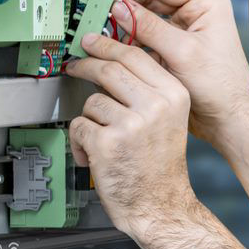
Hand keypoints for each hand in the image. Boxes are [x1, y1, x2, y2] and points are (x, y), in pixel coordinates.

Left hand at [65, 32, 196, 240]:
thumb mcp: (170, 119)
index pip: (135, 56)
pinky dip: (81, 143)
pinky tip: (96, 156)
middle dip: (86, 66)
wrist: (161, 206)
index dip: (107, 45)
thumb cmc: (161, 167)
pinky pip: (79, 127)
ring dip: (90, 121)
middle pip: (109, 70)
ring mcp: (131, 124)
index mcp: (174, 95)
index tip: (91, 42)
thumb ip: (148, 91)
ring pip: (92, 102)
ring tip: (103, 139)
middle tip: (75, 66)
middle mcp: (156, 106)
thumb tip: (113, 65)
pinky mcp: (107, 142)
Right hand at [113, 0, 248, 145]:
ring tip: (105, 29)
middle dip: (126, 7)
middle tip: (100, 9)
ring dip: (128, 27)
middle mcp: (197, 15)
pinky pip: (149, 41)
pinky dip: (133, 44)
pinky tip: (118, 48)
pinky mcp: (176, 51)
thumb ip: (149, 28)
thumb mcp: (182, 52)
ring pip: (148, 22)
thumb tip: (121, 8)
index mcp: (207, 4)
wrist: (229, 118)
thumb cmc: (223, 87)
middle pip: (152, 1)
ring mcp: (185, 34)